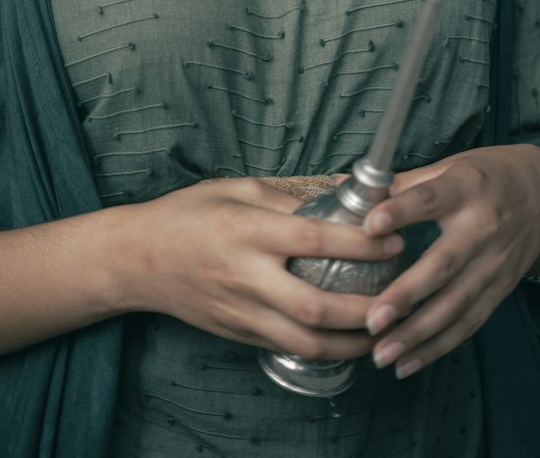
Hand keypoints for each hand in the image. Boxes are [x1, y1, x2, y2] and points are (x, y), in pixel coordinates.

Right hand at [117, 177, 404, 362]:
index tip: (394, 239)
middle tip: (401, 299)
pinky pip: (290, 350)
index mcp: (247, 230)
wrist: (138, 259)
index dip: (359, 243)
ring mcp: (242, 312)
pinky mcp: (240, 334)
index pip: (313, 239)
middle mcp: (247, 276)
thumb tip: (342, 192)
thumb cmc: (188, 214)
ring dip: (353, 343)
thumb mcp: (235, 188)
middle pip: (315, 306)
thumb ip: (288, 196)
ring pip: (306, 342)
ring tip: (385, 329)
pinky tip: (349, 339)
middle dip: (366, 309)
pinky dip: (325, 349)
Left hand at [357, 145, 539, 378]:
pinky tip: (409, 362)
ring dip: (418, 334)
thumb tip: (346, 186)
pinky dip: (439, 346)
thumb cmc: (487, 176)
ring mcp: (494, 264)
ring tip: (383, 352)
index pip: (430, 200)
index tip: (369, 227)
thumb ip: (401, 182)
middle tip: (372, 319)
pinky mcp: (500, 290)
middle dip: (406, 295)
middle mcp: (482, 228)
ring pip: (456, 304)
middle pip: (443, 265)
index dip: (400, 212)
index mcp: (465, 188)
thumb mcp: (450, 166)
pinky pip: (469, 323)